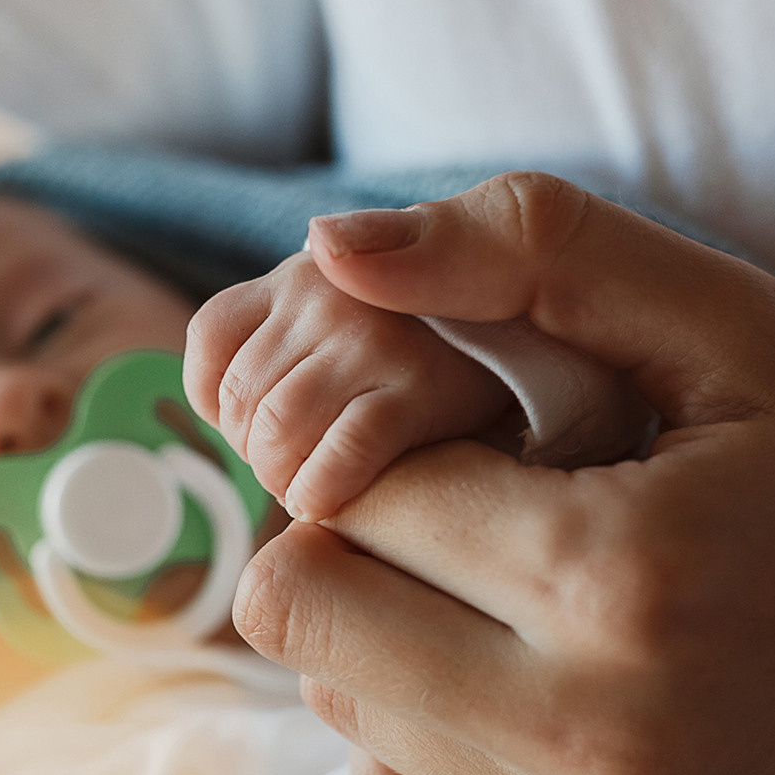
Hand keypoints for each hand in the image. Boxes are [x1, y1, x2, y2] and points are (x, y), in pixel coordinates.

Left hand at [185, 252, 513, 521]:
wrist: (562, 351)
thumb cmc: (447, 355)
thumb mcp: (361, 320)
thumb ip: (297, 348)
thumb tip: (228, 418)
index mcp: (308, 268)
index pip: (211, 338)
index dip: (223, 403)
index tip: (261, 437)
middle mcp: (332, 287)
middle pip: (240, 395)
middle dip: (259, 453)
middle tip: (304, 475)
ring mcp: (372, 334)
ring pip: (274, 429)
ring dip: (285, 479)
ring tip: (319, 493)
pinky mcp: (419, 387)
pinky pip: (337, 454)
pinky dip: (321, 490)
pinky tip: (332, 506)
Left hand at [233, 172, 774, 774]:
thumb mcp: (741, 324)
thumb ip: (531, 253)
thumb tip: (332, 238)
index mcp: (616, 576)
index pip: (347, 487)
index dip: (382, 434)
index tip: (470, 427)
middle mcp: (586, 734)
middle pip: (302, 610)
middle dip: (352, 533)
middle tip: (467, 503)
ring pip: (335, 706)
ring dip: (380, 627)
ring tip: (510, 584)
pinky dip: (412, 727)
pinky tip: (514, 669)